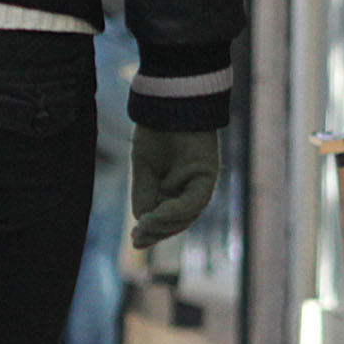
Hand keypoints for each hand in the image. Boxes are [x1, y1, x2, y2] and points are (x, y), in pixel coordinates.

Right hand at [129, 127, 219, 248]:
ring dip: (164, 225)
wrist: (168, 104)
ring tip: (144, 226)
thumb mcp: (144, 169)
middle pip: (176, 221)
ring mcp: (199, 183)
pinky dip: (176, 211)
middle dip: (157, 232)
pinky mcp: (208, 176)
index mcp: (171, 187)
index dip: (151, 231)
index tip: (134, 240)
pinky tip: (157, 214)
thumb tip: (142, 223)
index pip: (164, 217)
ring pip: (186, 216)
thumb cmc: (155, 132)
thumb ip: (144, 196)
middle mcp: (187, 188)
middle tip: (136, 238)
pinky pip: (194, 202)